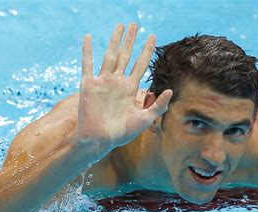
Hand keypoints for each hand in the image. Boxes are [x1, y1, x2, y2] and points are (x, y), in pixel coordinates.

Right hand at [76, 23, 172, 150]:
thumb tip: (170, 90)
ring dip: (114, 41)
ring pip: (110, 56)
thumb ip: (158, 106)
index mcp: (130, 89)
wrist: (100, 140)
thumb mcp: (144, 120)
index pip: (140, 65)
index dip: (147, 51)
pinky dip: (87, 51)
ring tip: (119, 26)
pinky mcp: (89, 85)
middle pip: (126, 56)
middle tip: (135, 24)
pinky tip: (89, 38)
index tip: (153, 37)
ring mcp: (103, 82)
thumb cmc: (121, 134)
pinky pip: (88, 65)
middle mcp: (117, 82)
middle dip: (131, 40)